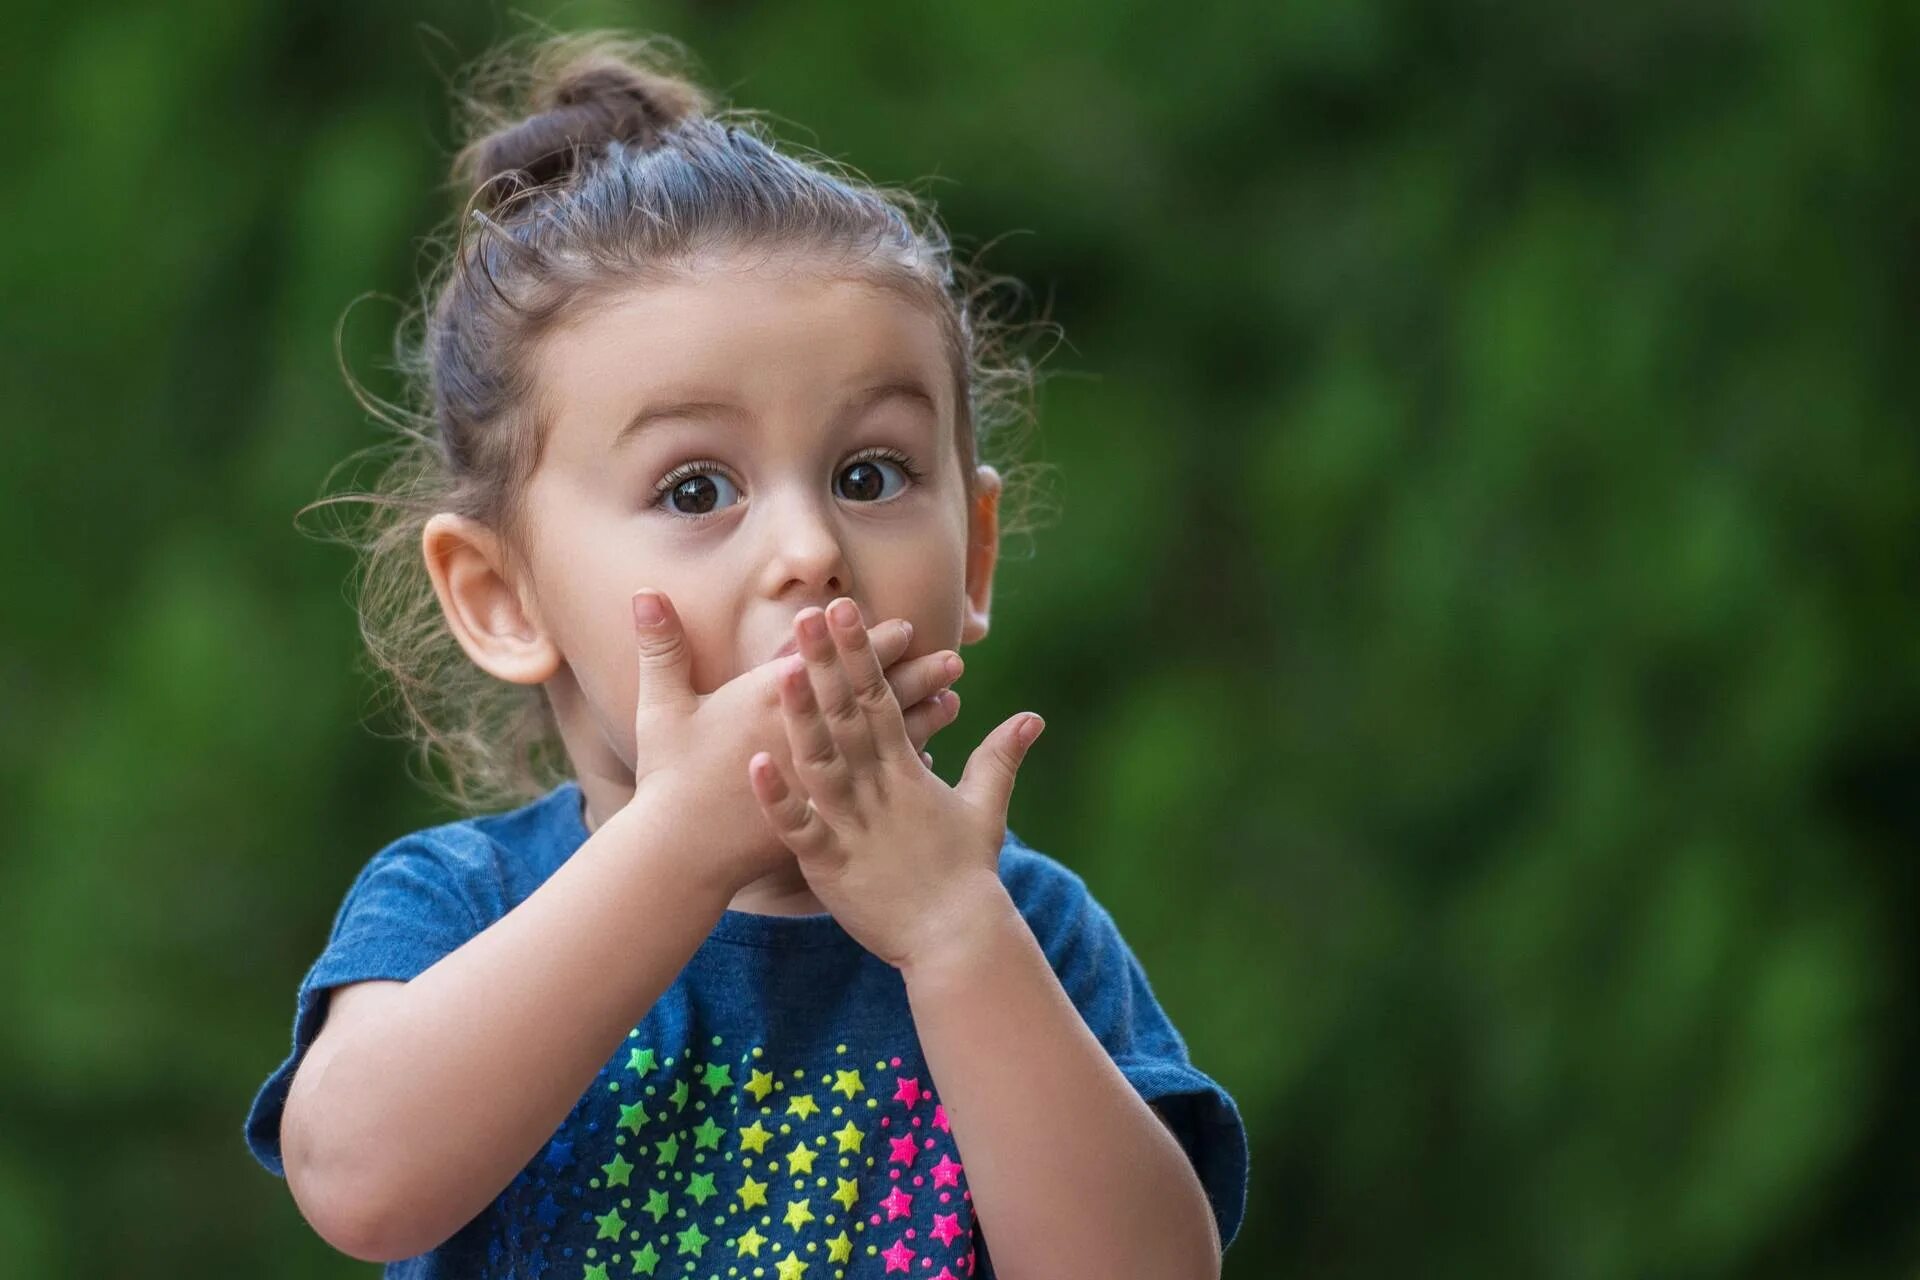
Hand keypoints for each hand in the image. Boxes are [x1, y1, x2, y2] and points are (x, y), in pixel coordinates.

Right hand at [623, 588, 964, 897]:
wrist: (681, 855)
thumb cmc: (669, 777)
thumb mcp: (662, 707)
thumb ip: (661, 647)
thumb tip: (644, 592)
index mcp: (772, 702)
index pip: (833, 662)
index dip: (870, 642)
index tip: (906, 627)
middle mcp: (808, 737)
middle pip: (869, 698)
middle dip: (913, 675)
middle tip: (952, 658)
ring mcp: (822, 779)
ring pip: (883, 741)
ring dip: (922, 719)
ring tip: (954, 701)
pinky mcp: (831, 814)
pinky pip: (879, 786)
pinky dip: (901, 773)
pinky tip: (931, 761)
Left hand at [745, 596, 1044, 969]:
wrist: (958, 938)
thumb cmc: (966, 875)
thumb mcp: (985, 809)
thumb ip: (1000, 758)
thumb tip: (1032, 717)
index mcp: (906, 770)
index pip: (881, 697)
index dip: (861, 652)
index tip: (843, 608)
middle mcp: (878, 788)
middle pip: (849, 715)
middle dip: (828, 663)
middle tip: (808, 612)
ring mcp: (853, 824)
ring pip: (823, 761)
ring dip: (801, 716)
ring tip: (779, 671)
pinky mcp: (831, 863)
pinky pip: (800, 826)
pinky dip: (778, 797)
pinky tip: (754, 764)